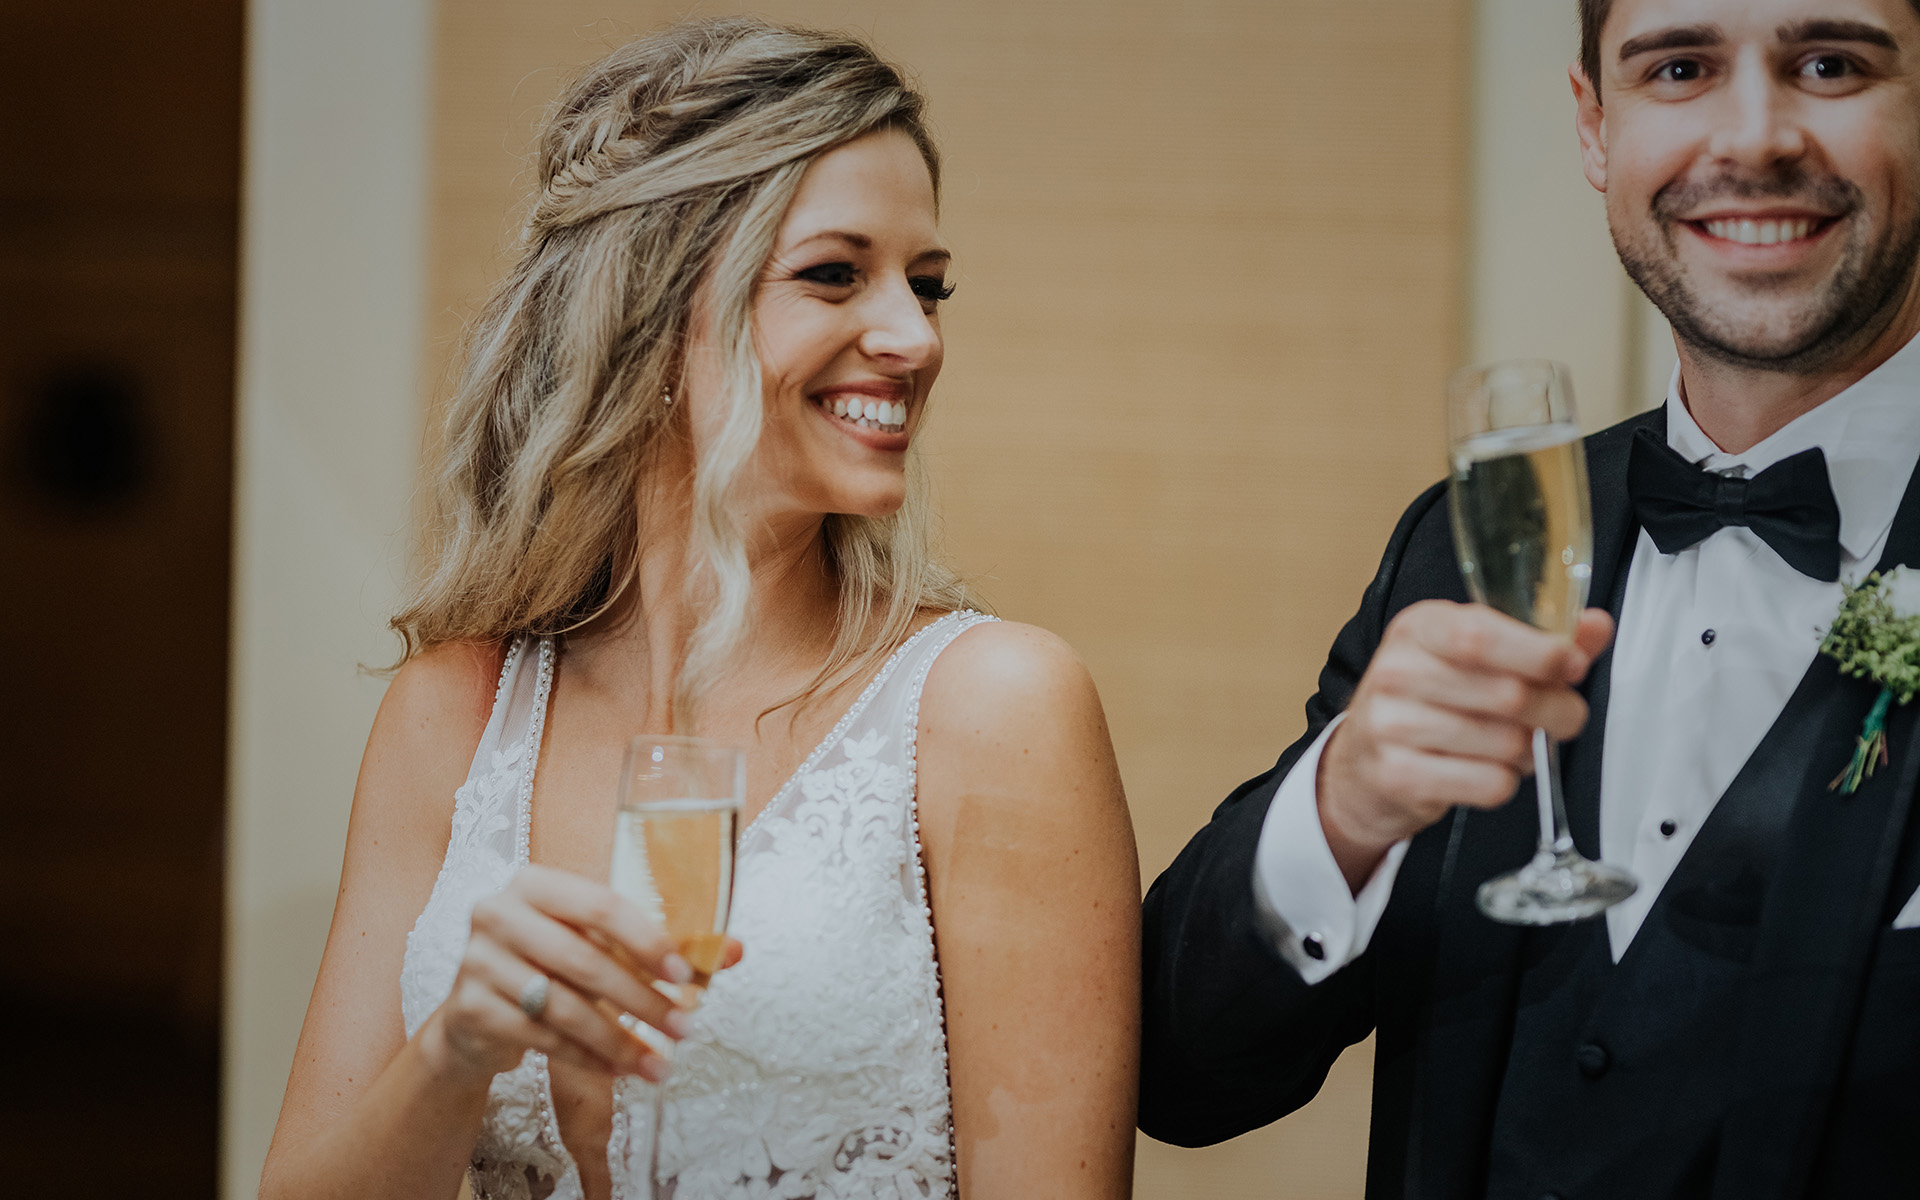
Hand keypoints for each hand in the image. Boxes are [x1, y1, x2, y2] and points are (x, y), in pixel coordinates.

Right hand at [423, 865, 712, 1085]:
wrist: (474, 1014)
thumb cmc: (549, 967)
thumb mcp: (597, 946)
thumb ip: (662, 946)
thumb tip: (734, 951)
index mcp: (535, 883)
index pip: (601, 905)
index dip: (647, 939)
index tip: (685, 974)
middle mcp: (499, 913)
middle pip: (585, 960)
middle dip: (642, 1000)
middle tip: (684, 1028)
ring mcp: (478, 961)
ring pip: (565, 1007)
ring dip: (620, 1040)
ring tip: (658, 1064)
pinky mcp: (468, 1009)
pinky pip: (541, 1038)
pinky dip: (587, 1058)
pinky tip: (619, 1069)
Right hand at [1317, 602, 1613, 890]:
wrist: (1363, 763)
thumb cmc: (1427, 701)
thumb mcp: (1472, 656)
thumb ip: (1539, 641)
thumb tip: (1596, 626)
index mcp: (1418, 628)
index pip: (1479, 635)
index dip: (1539, 653)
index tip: (1572, 665)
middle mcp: (1396, 671)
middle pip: (1507, 694)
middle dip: (1556, 709)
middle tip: (1564, 715)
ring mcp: (1390, 725)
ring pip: (1506, 743)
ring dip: (1529, 750)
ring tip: (1514, 744)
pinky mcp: (1398, 775)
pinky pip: (1489, 783)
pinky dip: (1504, 781)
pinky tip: (1487, 769)